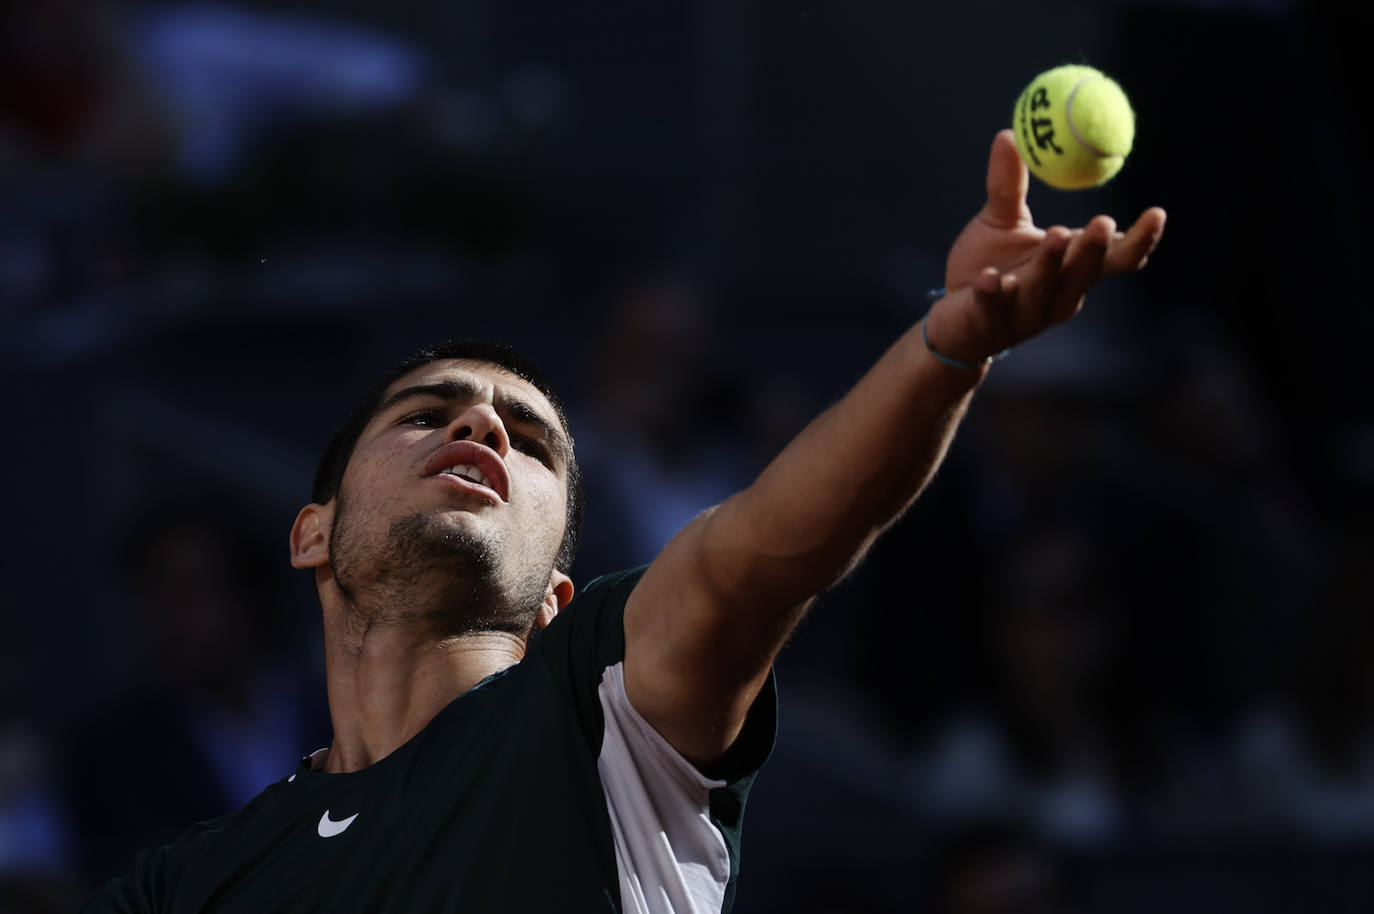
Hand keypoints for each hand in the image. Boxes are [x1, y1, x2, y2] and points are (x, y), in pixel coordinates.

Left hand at [929, 130, 1165, 363]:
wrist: (954, 321)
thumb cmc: (988, 267)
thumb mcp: (1000, 222)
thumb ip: (1008, 184)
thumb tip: (1010, 133)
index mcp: (1072, 270)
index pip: (1115, 259)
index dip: (1139, 240)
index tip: (1156, 212)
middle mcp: (1058, 295)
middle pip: (1085, 273)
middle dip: (1095, 249)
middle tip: (1104, 222)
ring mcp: (1024, 314)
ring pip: (1045, 290)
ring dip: (1053, 264)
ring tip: (1058, 235)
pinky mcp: (988, 323)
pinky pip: (992, 307)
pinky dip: (994, 293)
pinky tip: (991, 278)